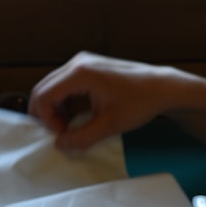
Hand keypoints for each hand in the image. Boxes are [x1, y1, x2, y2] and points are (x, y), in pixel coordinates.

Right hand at [28, 51, 178, 150]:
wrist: (161, 87)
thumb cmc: (139, 103)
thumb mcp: (109, 125)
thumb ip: (82, 137)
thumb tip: (59, 144)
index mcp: (80, 73)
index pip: (44, 96)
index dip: (47, 119)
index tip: (62, 135)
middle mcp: (77, 62)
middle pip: (43, 89)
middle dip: (47, 114)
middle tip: (62, 133)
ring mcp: (82, 62)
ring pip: (52, 87)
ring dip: (54, 108)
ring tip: (69, 126)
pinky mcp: (87, 66)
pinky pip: (64, 84)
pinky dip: (63, 101)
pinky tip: (76, 115)